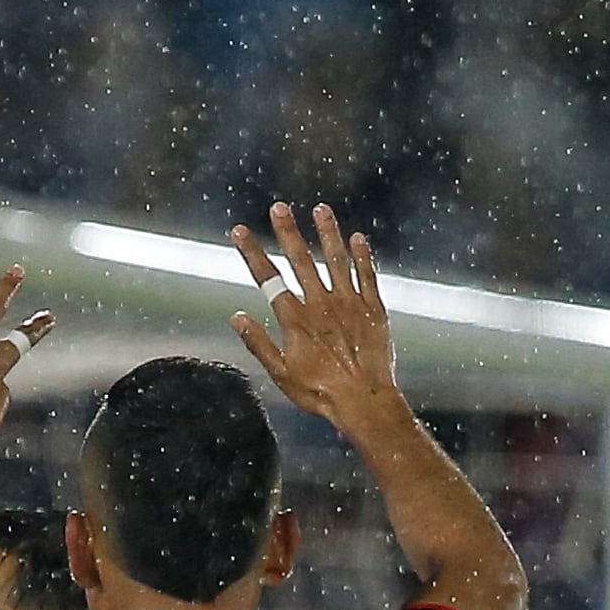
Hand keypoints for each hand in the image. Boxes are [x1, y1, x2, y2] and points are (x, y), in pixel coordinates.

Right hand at [232, 204, 404, 431]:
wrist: (365, 401)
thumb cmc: (321, 392)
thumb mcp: (281, 373)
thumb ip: (258, 343)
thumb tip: (236, 318)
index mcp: (296, 319)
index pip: (268, 279)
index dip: (252, 253)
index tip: (240, 231)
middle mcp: (321, 305)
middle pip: (301, 260)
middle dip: (288, 231)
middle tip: (279, 207)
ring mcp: (350, 304)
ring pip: (336, 260)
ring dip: (327, 233)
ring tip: (321, 209)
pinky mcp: (373, 310)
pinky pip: (367, 275)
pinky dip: (362, 256)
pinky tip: (358, 238)